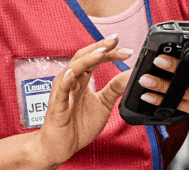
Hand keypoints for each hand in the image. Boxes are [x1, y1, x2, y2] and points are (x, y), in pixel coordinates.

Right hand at [30, 35, 134, 166]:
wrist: (59, 147)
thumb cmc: (77, 125)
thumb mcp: (103, 105)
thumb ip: (115, 89)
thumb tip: (131, 74)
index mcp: (81, 80)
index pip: (95, 59)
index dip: (110, 52)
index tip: (127, 49)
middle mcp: (70, 81)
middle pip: (84, 57)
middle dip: (100, 47)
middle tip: (117, 41)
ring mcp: (62, 91)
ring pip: (73, 68)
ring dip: (88, 58)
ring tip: (102, 52)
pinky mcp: (57, 105)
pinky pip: (60, 89)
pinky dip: (66, 80)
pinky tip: (73, 73)